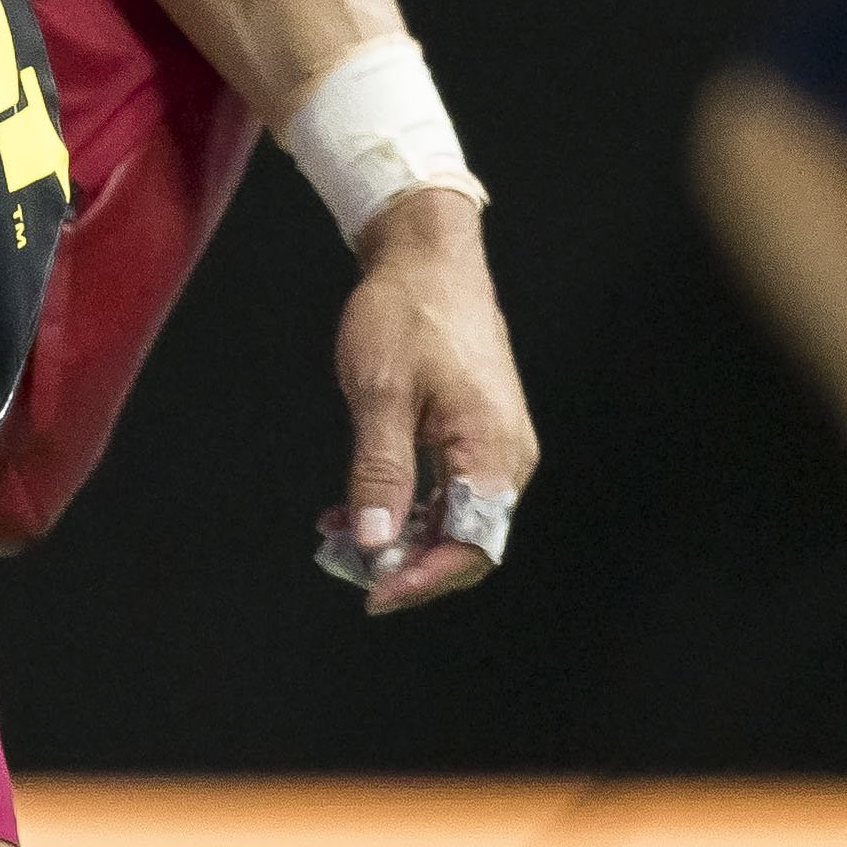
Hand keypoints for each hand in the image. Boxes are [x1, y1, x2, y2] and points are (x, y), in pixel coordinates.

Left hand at [325, 187, 536, 614]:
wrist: (427, 254)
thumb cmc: (407, 312)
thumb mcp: (380, 392)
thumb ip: (380, 473)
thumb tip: (375, 544)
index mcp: (493, 450)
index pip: (472, 546)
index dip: (423, 579)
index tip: (373, 592)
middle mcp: (506, 457)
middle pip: (466, 541)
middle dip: (406, 562)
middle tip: (346, 563)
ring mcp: (494, 445)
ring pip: (453, 518)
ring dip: (399, 535)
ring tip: (340, 533)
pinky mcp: (476, 434)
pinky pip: (447, 489)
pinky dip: (404, 505)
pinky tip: (356, 505)